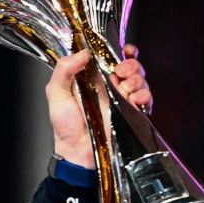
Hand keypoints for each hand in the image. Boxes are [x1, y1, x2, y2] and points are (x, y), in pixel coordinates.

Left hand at [46, 44, 151, 168]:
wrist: (77, 152)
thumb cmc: (65, 126)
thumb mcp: (56, 94)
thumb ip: (64, 70)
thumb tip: (83, 52)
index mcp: (93, 78)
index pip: (111, 58)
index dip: (120, 50)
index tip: (123, 49)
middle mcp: (110, 86)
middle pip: (131, 66)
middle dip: (130, 64)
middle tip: (119, 71)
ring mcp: (122, 100)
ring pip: (140, 80)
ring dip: (136, 78)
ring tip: (125, 86)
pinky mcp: (132, 114)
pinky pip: (146, 99)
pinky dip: (143, 95)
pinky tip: (133, 99)